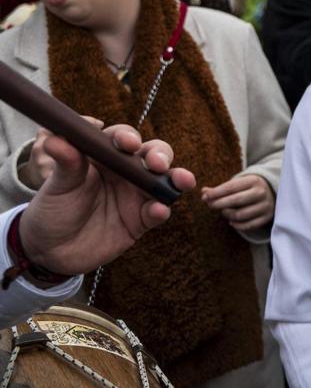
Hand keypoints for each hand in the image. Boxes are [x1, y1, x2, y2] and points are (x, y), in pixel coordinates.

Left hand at [19, 123, 196, 277]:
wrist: (51, 250)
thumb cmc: (53, 209)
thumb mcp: (57, 185)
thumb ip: (65, 162)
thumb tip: (55, 138)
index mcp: (105, 156)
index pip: (122, 139)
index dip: (128, 137)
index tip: (128, 143)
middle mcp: (126, 172)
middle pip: (153, 154)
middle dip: (161, 155)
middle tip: (158, 163)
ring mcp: (136, 195)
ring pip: (164, 181)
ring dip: (176, 178)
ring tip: (183, 180)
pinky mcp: (142, 220)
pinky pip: (157, 212)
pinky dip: (161, 210)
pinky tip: (158, 210)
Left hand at [202, 174, 274, 231]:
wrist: (272, 192)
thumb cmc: (249, 188)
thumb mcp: (238, 184)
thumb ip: (221, 188)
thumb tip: (204, 192)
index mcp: (253, 181)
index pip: (231, 187)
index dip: (216, 193)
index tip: (205, 197)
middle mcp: (261, 193)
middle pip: (235, 200)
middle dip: (219, 204)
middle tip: (210, 205)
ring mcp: (265, 206)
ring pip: (240, 215)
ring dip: (227, 214)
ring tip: (223, 211)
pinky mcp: (266, 217)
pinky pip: (248, 225)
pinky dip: (237, 225)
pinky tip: (231, 221)